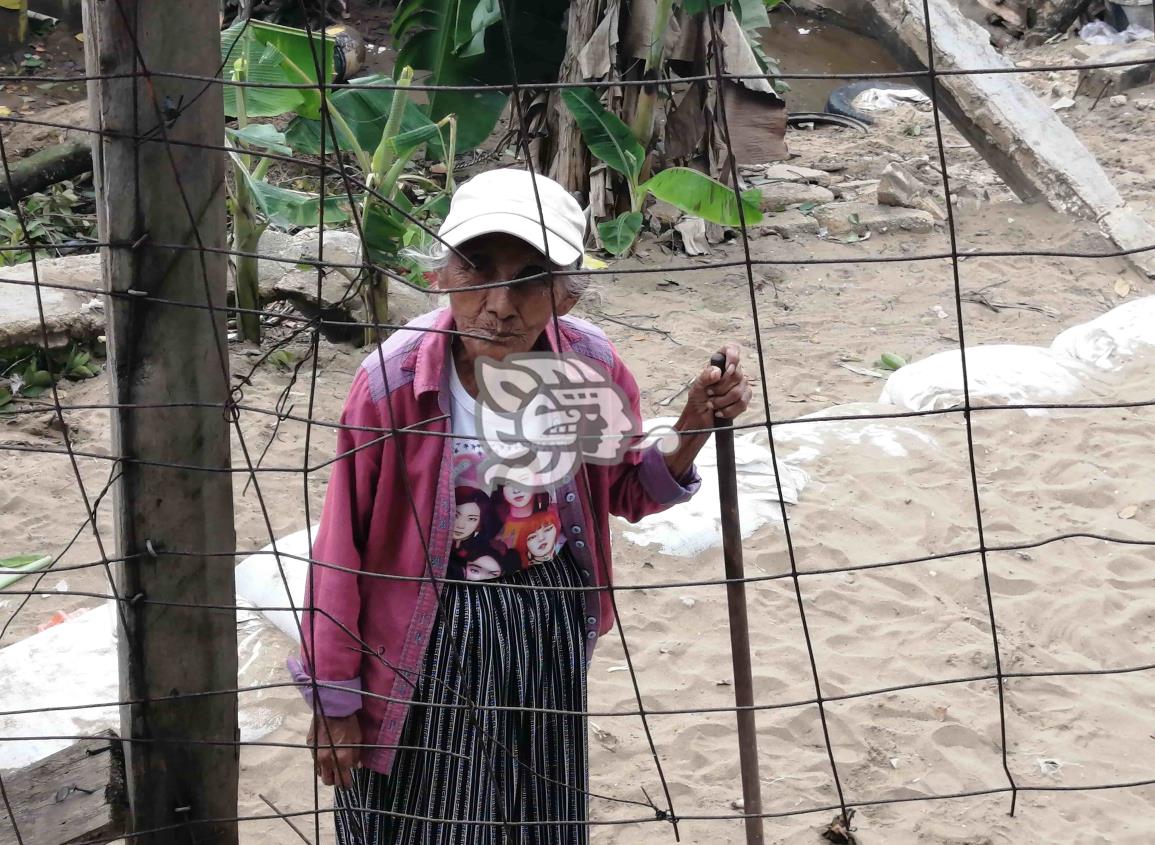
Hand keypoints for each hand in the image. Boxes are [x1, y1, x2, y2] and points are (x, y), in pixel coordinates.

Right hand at [309, 713, 360, 787]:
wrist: (332, 708)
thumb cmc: (348, 722)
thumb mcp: (357, 739)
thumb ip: (356, 755)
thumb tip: (355, 766)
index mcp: (341, 759)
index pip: (343, 781)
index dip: (347, 785)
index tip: (349, 784)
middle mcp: (327, 760)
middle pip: (328, 781)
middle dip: (335, 781)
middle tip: (341, 775)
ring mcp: (316, 754)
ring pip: (320, 773)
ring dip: (327, 772)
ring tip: (333, 765)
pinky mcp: (310, 748)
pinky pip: (315, 761)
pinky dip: (321, 762)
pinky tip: (326, 755)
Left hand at [663, 344, 751, 479]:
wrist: (698, 421)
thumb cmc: (696, 402)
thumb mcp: (696, 388)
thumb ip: (705, 377)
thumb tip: (717, 372)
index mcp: (720, 365)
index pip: (732, 349)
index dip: (733, 356)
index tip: (727, 370)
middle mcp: (732, 373)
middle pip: (736, 375)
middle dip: (720, 389)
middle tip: (709, 394)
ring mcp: (740, 386)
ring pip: (739, 391)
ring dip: (722, 401)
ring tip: (711, 405)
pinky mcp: (743, 400)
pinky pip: (743, 403)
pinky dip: (729, 410)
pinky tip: (720, 412)